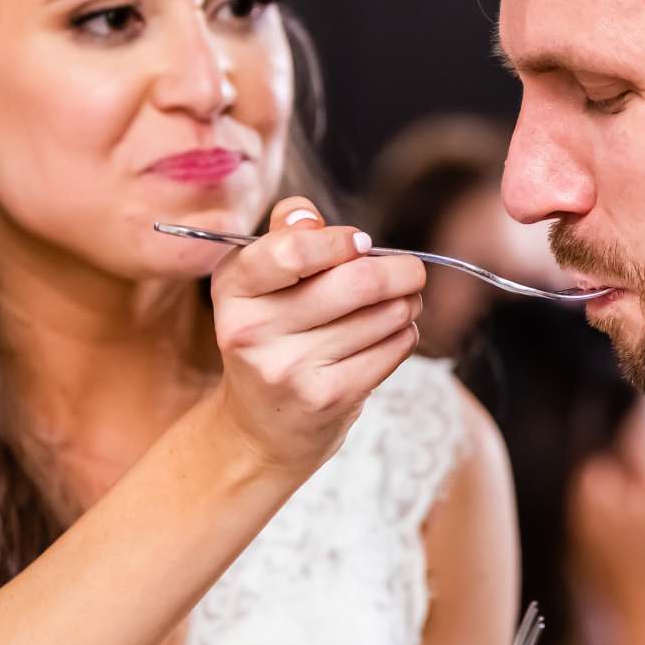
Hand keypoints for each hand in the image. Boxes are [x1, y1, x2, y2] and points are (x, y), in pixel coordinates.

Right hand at [209, 196, 425, 473]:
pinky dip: (404, 334)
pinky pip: (394, 347)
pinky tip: (390, 334)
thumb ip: (284, 235)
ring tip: (401, 303)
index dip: (340, 241)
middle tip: (410, 271)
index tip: (362, 243)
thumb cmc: (273, 336)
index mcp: (233, 287)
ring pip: (385, 313)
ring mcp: (290, 369)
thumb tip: (309, 217)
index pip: (292, 249)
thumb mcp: (260, 282)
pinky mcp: (327, 398)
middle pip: (357, 281)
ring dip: (407, 303)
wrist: (262, 427)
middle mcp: (254, 330)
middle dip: (400, 270)